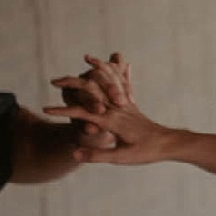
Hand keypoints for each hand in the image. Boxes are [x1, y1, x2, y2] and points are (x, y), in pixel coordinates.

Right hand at [46, 54, 176, 164]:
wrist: (169, 143)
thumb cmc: (146, 152)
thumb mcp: (121, 158)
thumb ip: (97, 155)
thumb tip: (74, 153)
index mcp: (113, 120)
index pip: (83, 113)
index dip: (63, 111)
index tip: (46, 109)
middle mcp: (117, 108)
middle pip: (91, 91)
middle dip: (72, 84)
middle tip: (54, 80)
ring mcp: (125, 105)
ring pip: (107, 82)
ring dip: (96, 69)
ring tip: (87, 58)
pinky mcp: (130, 105)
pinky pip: (122, 83)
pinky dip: (116, 71)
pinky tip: (119, 61)